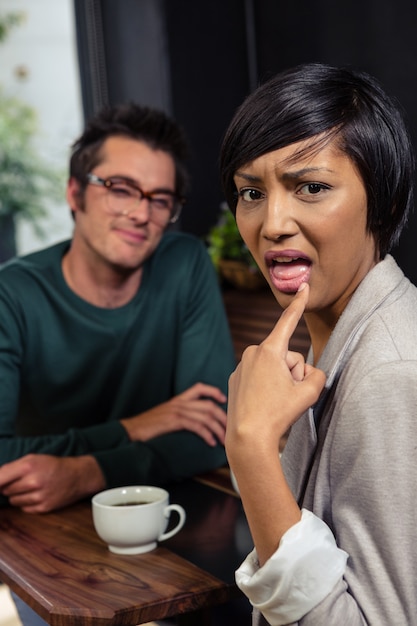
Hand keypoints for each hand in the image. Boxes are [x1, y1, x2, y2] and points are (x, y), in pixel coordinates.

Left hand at [0, 454, 105, 512]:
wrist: (77, 476)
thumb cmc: (53, 465)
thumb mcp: (33, 458)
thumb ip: (11, 468)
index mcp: (28, 466)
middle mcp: (33, 482)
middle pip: (5, 490)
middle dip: (9, 486)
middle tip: (22, 480)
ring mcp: (38, 496)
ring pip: (13, 501)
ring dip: (18, 495)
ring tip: (31, 487)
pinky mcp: (43, 508)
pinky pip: (24, 508)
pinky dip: (27, 503)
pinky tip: (37, 494)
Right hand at [121, 382, 226, 446]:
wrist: (131, 430)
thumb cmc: (147, 427)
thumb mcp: (165, 416)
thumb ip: (179, 416)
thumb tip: (195, 424)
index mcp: (178, 400)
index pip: (199, 387)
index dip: (214, 391)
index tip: (223, 400)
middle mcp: (179, 403)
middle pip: (209, 405)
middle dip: (223, 418)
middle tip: (230, 430)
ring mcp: (177, 411)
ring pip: (205, 416)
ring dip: (218, 429)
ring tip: (224, 440)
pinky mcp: (174, 421)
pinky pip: (197, 426)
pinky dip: (207, 434)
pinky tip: (211, 442)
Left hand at [226, 284, 325, 455]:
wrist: (247, 438)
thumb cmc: (278, 414)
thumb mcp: (309, 393)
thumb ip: (317, 375)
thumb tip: (307, 373)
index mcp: (269, 350)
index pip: (288, 321)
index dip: (299, 304)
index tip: (303, 286)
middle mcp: (252, 353)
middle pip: (287, 356)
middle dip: (294, 372)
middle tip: (287, 395)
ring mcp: (241, 366)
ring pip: (273, 368)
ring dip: (280, 382)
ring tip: (273, 403)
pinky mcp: (235, 379)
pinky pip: (260, 378)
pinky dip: (266, 388)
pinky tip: (262, 404)